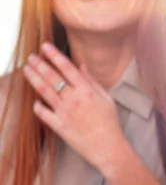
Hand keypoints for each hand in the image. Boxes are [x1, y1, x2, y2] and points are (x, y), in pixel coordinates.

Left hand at [23, 42, 126, 173]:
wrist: (107, 146)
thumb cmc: (110, 122)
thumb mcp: (106, 97)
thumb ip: (92, 81)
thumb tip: (81, 66)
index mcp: (86, 90)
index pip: (67, 67)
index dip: (54, 55)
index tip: (45, 46)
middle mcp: (73, 99)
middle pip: (52, 77)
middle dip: (40, 65)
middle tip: (31, 56)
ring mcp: (64, 112)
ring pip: (44, 92)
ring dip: (34, 79)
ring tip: (26, 70)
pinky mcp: (58, 126)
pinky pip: (43, 113)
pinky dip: (37, 106)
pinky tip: (34, 100)